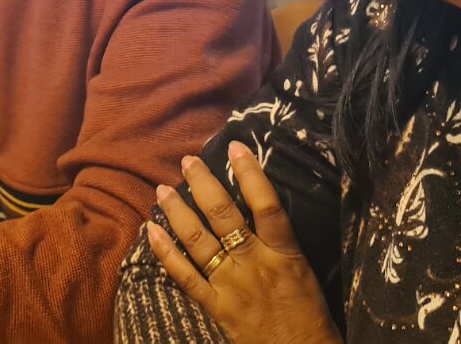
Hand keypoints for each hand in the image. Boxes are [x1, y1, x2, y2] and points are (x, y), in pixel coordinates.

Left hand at [148, 143, 340, 343]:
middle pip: (225, 216)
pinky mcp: (217, 307)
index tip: (235, 146)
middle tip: (187, 161)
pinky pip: (186, 277)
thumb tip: (261, 205)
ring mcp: (232, 285)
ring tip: (163, 189)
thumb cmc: (308, 313)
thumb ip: (281, 241)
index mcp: (285, 254)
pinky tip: (152, 231)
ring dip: (178, 212)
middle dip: (203, 185)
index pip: (267, 205)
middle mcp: (255, 265)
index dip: (250, 173)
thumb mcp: (304, 270)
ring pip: (200, 242)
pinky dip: (166, 253)